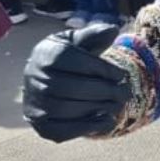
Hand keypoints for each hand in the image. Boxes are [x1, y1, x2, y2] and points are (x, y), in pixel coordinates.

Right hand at [22, 25, 133, 141]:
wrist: (42, 82)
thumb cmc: (65, 58)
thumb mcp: (76, 42)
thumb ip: (93, 35)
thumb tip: (113, 30)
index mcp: (45, 53)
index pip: (76, 61)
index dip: (103, 69)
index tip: (122, 75)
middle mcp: (34, 78)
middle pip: (72, 87)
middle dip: (104, 91)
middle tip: (125, 92)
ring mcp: (34, 103)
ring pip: (68, 109)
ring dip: (98, 108)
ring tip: (118, 105)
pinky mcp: (39, 125)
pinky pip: (63, 130)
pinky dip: (87, 127)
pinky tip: (107, 121)